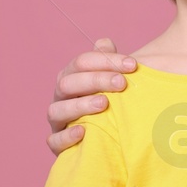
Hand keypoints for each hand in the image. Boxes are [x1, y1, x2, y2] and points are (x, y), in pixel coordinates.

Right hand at [48, 38, 135, 153]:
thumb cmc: (110, 100)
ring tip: (104, 104)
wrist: (105, 134)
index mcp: (71, 76)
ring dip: (81, 105)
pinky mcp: (57, 143)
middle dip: (96, 80)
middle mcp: (60, 96)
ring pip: (57, 110)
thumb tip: (105, 43)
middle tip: (122, 83)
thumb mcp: (111, 79)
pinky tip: (83, 131)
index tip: (133, 65)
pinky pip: (54, 140)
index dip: (106, 60)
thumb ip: (107, 61)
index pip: (81, 62)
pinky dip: (66, 136)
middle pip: (68, 83)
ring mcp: (57, 120)